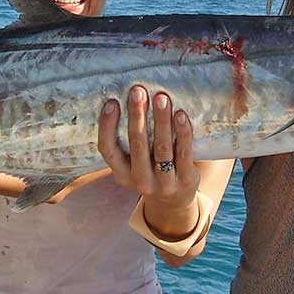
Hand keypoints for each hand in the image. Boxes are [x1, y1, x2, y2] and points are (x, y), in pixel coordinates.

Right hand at [97, 85, 199, 210]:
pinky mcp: (186, 180)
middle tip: (138, 91)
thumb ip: (129, 141)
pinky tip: (180, 115)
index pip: (108, 149)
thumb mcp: (133, 164)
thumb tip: (130, 99)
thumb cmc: (150, 170)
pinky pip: (183, 153)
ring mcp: (163, 183)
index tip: (112, 102)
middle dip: (137, 115)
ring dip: (161, 120)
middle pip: (137, 144)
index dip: (107, 126)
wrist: (175, 202)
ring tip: (161, 98)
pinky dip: (182, 132)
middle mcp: (140, 181)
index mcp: (121, 174)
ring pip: (161, 148)